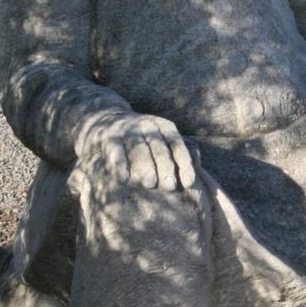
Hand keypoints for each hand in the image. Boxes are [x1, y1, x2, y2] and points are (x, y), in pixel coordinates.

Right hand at [76, 112, 195, 190]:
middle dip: (165, 167)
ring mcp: (127, 130)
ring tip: (149, 183)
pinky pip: (116, 151)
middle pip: (158, 148)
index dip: (183, 164)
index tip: (188, 183)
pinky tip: (124, 178)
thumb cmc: (142, 138)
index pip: (177, 145)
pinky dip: (120, 165)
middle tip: (169, 186)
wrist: (106, 120)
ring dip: (144, 166)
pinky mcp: (109, 137)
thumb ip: (178, 151)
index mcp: (163, 126)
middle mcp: (147, 125)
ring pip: (138, 149)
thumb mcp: (161, 138)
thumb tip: (198, 163)